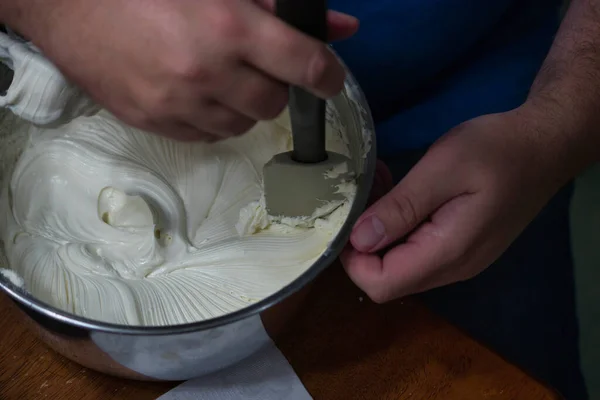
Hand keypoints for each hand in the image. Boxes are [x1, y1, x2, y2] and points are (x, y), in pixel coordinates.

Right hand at [7, 0, 357, 140]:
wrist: (68, 3)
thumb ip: (282, 6)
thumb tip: (344, 26)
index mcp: (229, 26)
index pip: (305, 65)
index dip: (329, 75)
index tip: (330, 77)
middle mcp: (208, 72)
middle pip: (274, 104)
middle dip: (276, 88)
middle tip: (258, 66)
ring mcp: (179, 103)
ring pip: (241, 126)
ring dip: (244, 106)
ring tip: (222, 78)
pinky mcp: (155, 122)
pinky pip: (206, 136)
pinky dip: (213, 118)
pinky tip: (197, 93)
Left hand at [341, 106, 571, 302]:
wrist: (545, 146)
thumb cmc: (497, 150)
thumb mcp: (443, 169)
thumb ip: (401, 208)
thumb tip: (359, 240)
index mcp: (447, 252)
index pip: (381, 284)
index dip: (353, 261)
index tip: (347, 219)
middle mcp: (453, 268)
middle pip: (388, 279)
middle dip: (363, 244)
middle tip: (363, 195)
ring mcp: (460, 260)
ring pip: (401, 264)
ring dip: (381, 231)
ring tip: (380, 185)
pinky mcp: (462, 247)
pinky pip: (418, 250)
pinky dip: (399, 226)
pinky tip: (398, 192)